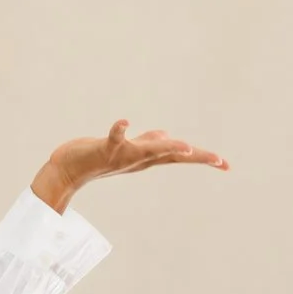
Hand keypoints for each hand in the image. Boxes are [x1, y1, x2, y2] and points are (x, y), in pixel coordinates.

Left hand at [31, 120, 228, 213]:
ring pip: (149, 151)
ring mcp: (122, 156)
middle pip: (172, 156)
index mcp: (146, 158)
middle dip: (196, 157)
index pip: (179, 157)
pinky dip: (119, 130)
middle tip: (218, 160)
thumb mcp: (127, 151)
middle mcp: (138, 159)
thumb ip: (148, 143)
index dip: (202, 159)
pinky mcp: (104, 149)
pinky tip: (124, 122)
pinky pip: (113, 138)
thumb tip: (165, 136)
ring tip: (184, 146)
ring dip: (166, 147)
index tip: (225, 164)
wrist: (67, 171)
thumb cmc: (96, 159)